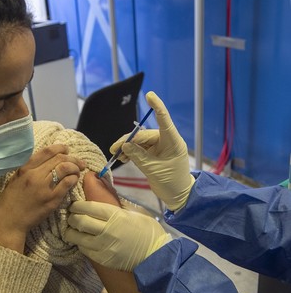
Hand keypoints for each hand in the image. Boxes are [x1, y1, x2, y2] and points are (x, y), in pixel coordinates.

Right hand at [0, 144, 85, 251]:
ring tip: (78, 170)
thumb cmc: (9, 201)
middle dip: (72, 158)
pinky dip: (73, 179)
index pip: (46, 152)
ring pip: (66, 169)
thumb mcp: (15, 179)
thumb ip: (29, 169)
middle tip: (78, 162)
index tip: (66, 149)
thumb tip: (47, 162)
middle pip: (59, 159)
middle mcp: (35, 175)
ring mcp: (45, 187)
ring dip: (75, 168)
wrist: (9, 222)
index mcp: (25, 169)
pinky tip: (74, 180)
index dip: (60, 148)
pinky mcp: (52, 200)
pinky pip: (67, 184)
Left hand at [64, 201, 170, 270]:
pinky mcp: (102, 259)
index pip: (87, 207)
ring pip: (76, 237)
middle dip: (72, 216)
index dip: (77, 205)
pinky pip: (83, 249)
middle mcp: (106, 231)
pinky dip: (80, 243)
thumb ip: (116, 202)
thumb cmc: (148, 231)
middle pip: (79, 221)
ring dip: (72, 231)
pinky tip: (83, 240)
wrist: (157, 257)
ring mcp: (103, 247)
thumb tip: (101, 186)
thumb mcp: (135, 211)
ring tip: (73, 228)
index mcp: (115, 215)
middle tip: (72, 215)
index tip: (75, 205)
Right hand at [110, 91, 194, 210]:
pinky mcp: (154, 154)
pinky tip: (122, 158)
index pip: (164, 120)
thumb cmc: (172, 183)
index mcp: (172, 142)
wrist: (179, 196)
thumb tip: (125, 145)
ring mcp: (160, 147)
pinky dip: (130, 152)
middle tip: (114, 149)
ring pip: (140, 142)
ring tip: (117, 155)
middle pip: (144, 135)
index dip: (157, 107)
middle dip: (128, 141)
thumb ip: (138, 156)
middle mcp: (166, 141)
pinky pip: (139, 149)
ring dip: (127, 148)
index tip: (150, 95)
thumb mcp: (153, 170)